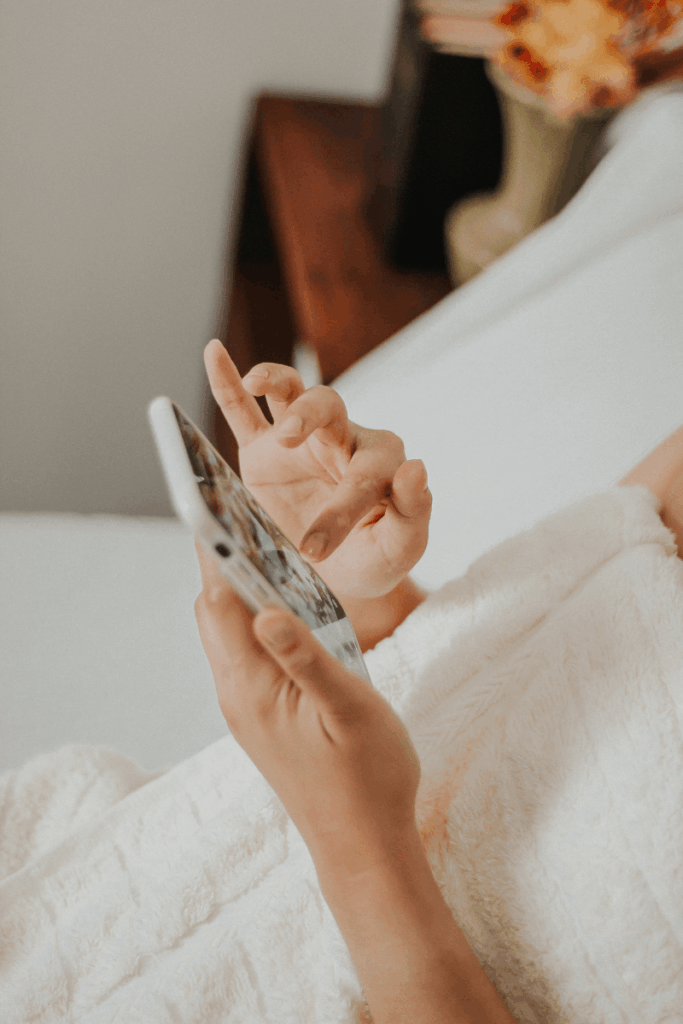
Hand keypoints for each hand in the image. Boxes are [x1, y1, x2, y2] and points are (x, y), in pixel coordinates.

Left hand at [194, 543, 421, 875]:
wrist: (364, 845)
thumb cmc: (367, 779)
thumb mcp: (348, 710)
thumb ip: (306, 658)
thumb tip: (263, 609)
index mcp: (252, 687)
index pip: (218, 601)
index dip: (217, 550)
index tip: (219, 502)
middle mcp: (238, 693)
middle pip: (215, 611)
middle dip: (226, 561)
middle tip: (251, 514)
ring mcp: (248, 706)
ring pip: (229, 631)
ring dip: (242, 589)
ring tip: (270, 547)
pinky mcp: (263, 714)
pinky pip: (247, 651)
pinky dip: (257, 617)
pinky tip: (288, 605)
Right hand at [204, 339, 431, 601]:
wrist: (332, 576)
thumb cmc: (372, 558)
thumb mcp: (399, 548)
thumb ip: (413, 511)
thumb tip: (417, 467)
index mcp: (381, 463)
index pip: (362, 477)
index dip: (339, 513)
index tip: (314, 550)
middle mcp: (341, 441)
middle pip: (327, 408)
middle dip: (307, 416)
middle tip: (288, 438)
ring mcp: (300, 443)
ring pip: (290, 394)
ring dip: (274, 380)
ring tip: (256, 381)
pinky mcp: (262, 453)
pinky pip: (243, 412)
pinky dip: (228, 381)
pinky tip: (215, 353)